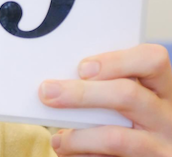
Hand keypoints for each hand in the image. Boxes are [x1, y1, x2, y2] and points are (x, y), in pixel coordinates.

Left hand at [39, 44, 171, 155]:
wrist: (144, 154)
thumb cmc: (127, 121)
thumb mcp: (131, 100)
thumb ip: (106, 86)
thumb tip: (58, 82)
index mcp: (164, 89)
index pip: (152, 59)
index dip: (116, 61)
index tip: (82, 68)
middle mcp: (168, 117)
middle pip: (127, 95)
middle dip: (81, 93)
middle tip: (47, 92)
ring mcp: (161, 147)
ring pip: (115, 138)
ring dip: (77, 138)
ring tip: (59, 140)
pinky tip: (70, 153)